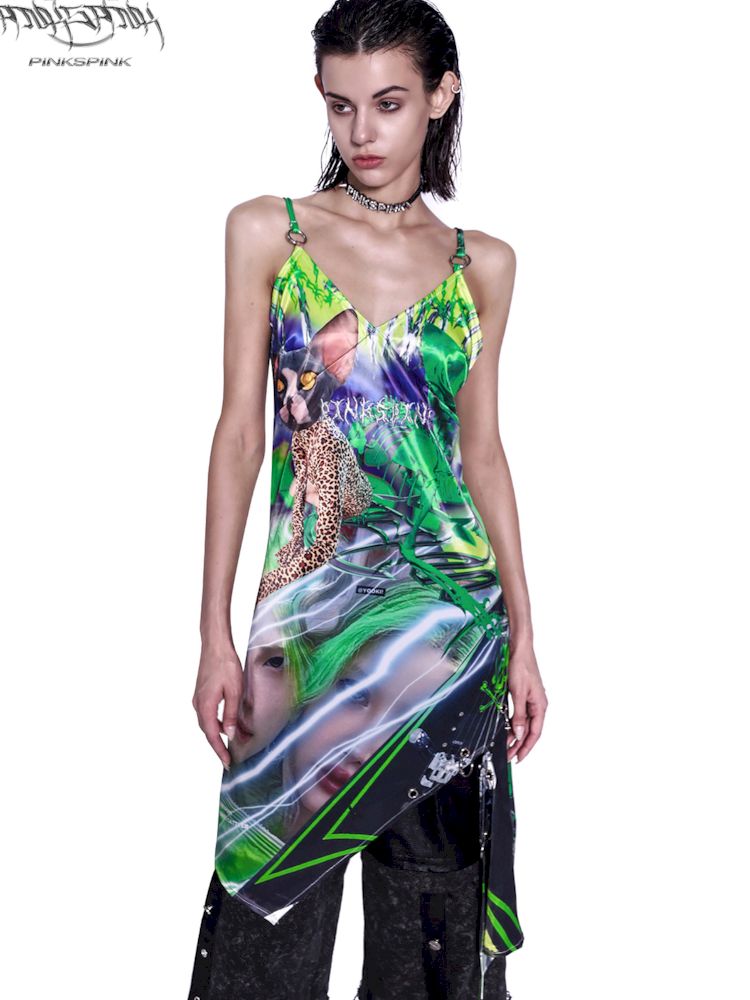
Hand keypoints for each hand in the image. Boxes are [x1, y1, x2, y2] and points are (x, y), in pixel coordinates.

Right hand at [192, 640, 242, 769]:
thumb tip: (230, 734)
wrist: (215, 645)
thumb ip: (232, 714)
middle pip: (209, 731)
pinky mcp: (202, 693)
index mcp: (205, 706)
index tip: (227, 763)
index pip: (212, 735)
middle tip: (231, 757)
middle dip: (220, 745)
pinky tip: (228, 722)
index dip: (220, 751)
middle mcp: (198, 705)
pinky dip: (218, 721)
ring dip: (220, 733)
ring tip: (235, 741)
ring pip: (209, 723)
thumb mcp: (234, 691)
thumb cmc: (225, 665)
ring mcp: (198, 699)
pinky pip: (209, 713)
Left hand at [505, 637, 547, 762]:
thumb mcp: (518, 692)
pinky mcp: (523, 694)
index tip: (519, 758)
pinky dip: (513, 723)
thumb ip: (519, 714)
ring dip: (515, 735)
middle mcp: (537, 704)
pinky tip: (507, 728)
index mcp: (540, 705)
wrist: (518, 647)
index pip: (535, 733)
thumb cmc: (521, 665)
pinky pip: (520, 714)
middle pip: (529, 730)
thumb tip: (519, 733)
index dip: (527, 747)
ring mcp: (530, 699)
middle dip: (519, 744)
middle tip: (509, 756)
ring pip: (524, 723)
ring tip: (506, 745)